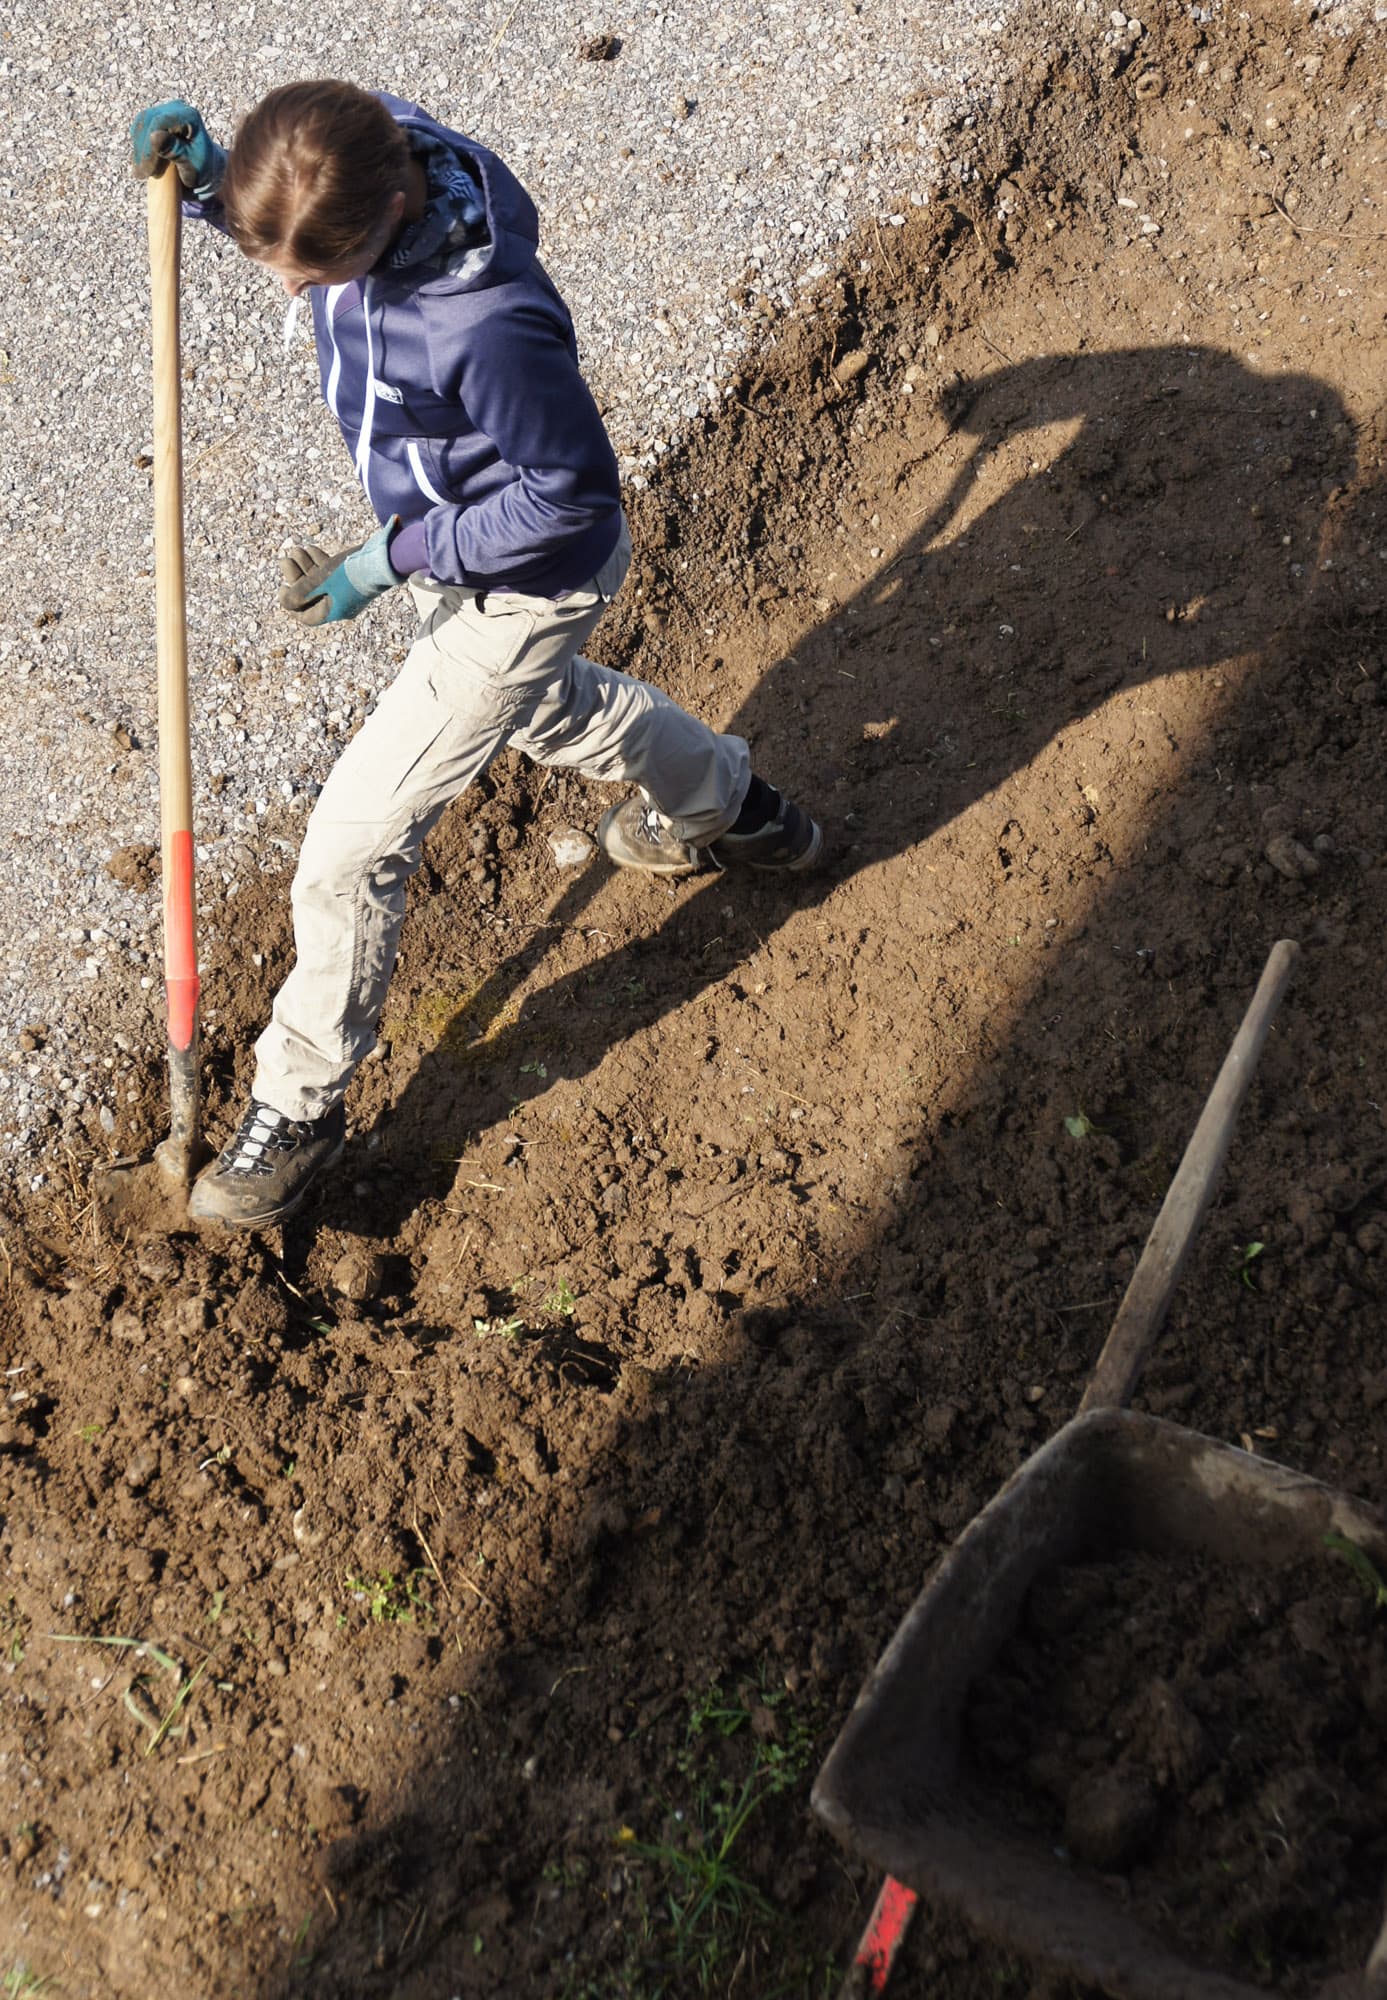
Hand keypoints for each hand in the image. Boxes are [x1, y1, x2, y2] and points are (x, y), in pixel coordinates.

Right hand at [129, 100, 225, 198]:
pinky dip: (139, 148)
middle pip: (147, 121)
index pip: (159, 122)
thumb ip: (175, 150)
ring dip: (138, 150)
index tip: (148, 172)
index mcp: (190, 116)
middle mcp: (176, 108)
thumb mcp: (193, 165)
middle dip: (142, 149)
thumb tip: (154, 137)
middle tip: (143, 174)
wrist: (206, 171)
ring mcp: (164, 111)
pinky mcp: (155, 119)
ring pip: (140, 125)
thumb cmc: (203, 170)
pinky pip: (139, 130)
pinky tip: (142, 165)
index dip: (149, 147)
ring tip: (142, 173)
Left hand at [279, 519, 403, 627]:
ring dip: (305, 565)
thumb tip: (285, 601)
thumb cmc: (349, 572)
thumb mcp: (318, 583)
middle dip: (296, 576)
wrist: (384, 556)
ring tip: (297, 549)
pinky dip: (318, 561)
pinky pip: (331, 572)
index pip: (307, 616)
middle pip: (311, 595)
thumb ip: (297, 594)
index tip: (283, 588)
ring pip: (320, 580)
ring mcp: (347, 589)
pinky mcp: (352, 574)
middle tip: (287, 559)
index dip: (291, 604)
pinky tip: (310, 549)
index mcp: (334, 611)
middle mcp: (341, 603)